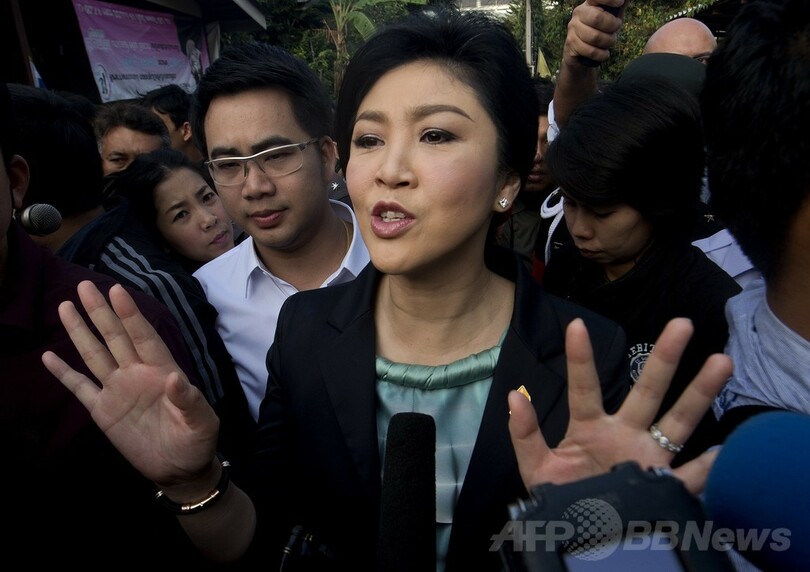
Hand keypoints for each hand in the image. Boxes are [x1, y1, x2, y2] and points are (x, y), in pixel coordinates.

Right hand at [41, 280, 219, 489]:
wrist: (180, 470)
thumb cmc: (197, 441)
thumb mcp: (202, 421)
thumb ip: (188, 400)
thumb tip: (175, 378)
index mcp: (162, 371)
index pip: (143, 337)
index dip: (130, 315)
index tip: (117, 291)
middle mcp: (137, 374)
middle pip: (115, 337)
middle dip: (100, 312)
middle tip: (85, 285)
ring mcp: (118, 390)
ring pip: (95, 354)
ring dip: (80, 331)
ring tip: (65, 306)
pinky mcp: (103, 411)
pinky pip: (80, 388)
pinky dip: (64, 373)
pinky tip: (48, 357)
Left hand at [508, 317, 731, 494]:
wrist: (579, 538)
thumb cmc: (561, 498)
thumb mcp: (537, 468)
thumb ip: (525, 434)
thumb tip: (515, 395)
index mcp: (590, 429)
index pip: (584, 388)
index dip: (579, 358)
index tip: (575, 325)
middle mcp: (625, 436)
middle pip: (648, 391)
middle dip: (665, 359)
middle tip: (681, 324)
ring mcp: (648, 458)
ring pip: (679, 422)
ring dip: (700, 393)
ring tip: (721, 362)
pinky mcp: (663, 488)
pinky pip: (691, 478)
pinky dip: (709, 468)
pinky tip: (725, 451)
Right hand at [564, 0, 625, 67]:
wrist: (582, 55)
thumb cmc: (601, 32)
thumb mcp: (612, 18)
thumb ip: (620, 7)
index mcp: (589, 4)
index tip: (620, 3)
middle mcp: (578, 13)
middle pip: (597, 18)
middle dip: (612, 27)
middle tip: (615, 31)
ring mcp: (573, 28)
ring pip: (595, 37)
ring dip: (608, 42)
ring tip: (609, 43)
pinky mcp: (571, 44)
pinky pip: (591, 51)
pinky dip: (602, 54)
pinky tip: (604, 54)